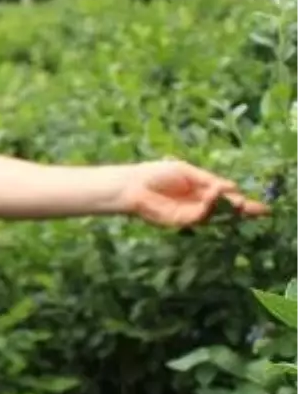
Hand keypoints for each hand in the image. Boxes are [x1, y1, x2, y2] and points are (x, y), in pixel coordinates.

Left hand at [119, 160, 268, 226]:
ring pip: (215, 215)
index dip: (241, 201)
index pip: (225, 198)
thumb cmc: (154, 174)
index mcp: (199, 191)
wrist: (132, 185)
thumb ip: (207, 180)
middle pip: (224, 211)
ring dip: (227, 207)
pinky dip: (209, 205)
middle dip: (242, 211)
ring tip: (237, 199)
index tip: (261, 207)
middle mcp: (196, 204)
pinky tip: (213, 194)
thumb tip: (231, 187)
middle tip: (261, 211)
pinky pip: (200, 215)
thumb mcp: (186, 171)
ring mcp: (189, 214)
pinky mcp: (180, 222)